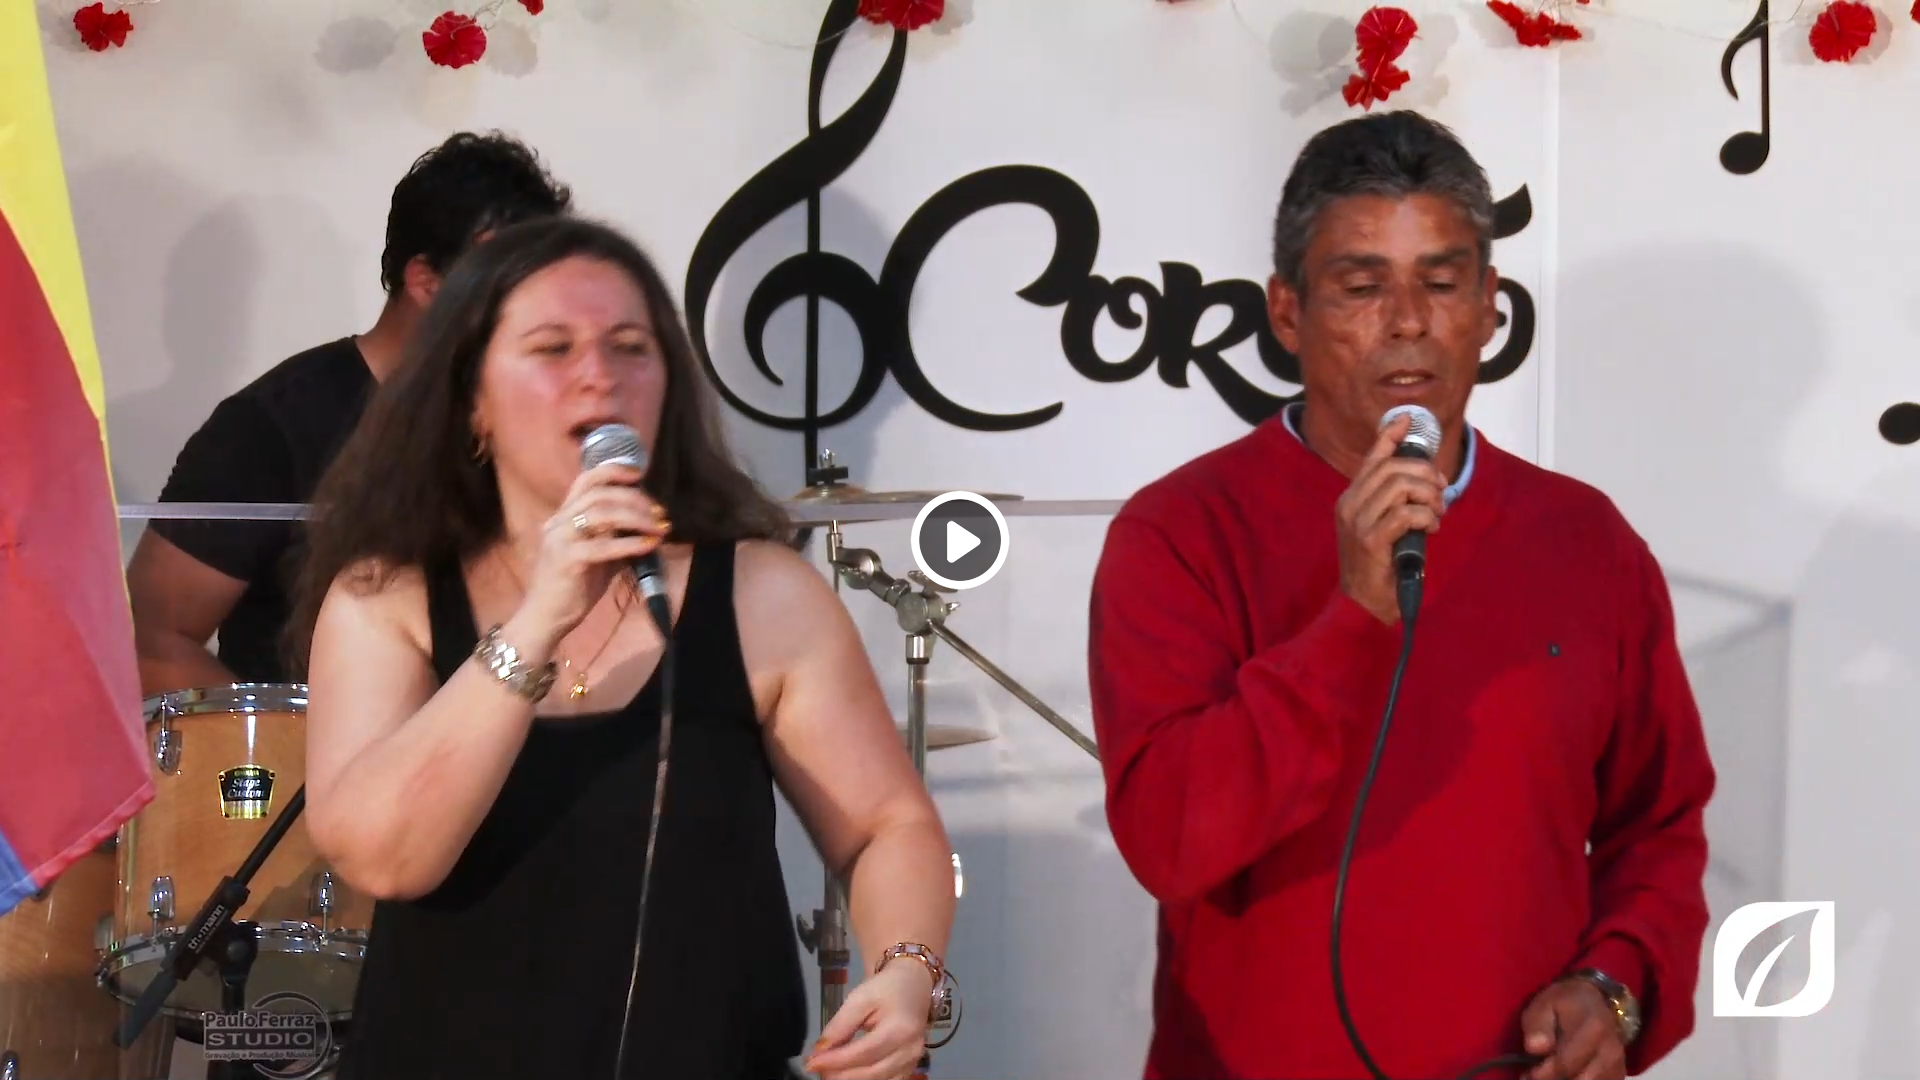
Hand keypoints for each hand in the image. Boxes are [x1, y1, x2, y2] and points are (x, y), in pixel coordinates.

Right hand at [509, 463, 668, 650]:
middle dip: (635, 499)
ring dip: (636, 517)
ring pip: (600, 514)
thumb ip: (617, 537)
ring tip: (658, 527)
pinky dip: (630, 543)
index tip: (640, 475)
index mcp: (563, 517)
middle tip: (658, 513)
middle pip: (599, 495)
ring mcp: (560, 540)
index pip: (586, 481)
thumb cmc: (573, 587)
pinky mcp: (567, 561)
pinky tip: (649, 544)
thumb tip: (650, 527)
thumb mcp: (598, 556)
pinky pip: (603, 546)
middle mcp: (558, 523)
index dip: (613, 471)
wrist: (547, 617)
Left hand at [804, 961, 933, 1079]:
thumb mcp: (860, 997)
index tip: (811, 1063)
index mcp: (900, 1029)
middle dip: (840, 1075)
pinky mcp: (910, 1068)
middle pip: (871, 1073)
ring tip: (828, 1072)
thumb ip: (841, 1024)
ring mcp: (913, 1062)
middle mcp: (910, 1050)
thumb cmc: (886, 989)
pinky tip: (847, 1073)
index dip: (835, 1061)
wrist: (914, 985)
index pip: (863, 1053)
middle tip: (816, 1069)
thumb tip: (820, 1050)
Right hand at [1333, 412, 1447, 623]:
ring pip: (1400, 487)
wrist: (1363, 605)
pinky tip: (1431, 529)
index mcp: (1351, 499)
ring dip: (1428, 496)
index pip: (1372, 459)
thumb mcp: (1386, 527)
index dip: (1390, 435)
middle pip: (1392, 468)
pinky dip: (1426, 517)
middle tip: (1441, 491)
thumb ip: (1397, 503)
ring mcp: (1358, 522)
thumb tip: (1426, 480)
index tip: (1407, 419)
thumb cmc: (1379, 567)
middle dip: (1425, 473)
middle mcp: (1350, 505)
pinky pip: (1405, 514)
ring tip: (1437, 512)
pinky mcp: (1371, 540)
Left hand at [1519, 978, 1626, 1079]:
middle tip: (1536, 1074)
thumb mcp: (1543, 1005)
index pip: (1566, 1065)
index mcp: (1593, 1029)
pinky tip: (1566, 1074)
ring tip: (1550, 1072)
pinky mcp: (1618, 1074)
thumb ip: (1537, 1026)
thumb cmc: (1563, 1004)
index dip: (1543, 1074)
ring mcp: (1617, 1064)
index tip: (1527, 1073)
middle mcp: (1611, 1050)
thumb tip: (1534, 1048)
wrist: (1593, 1001)